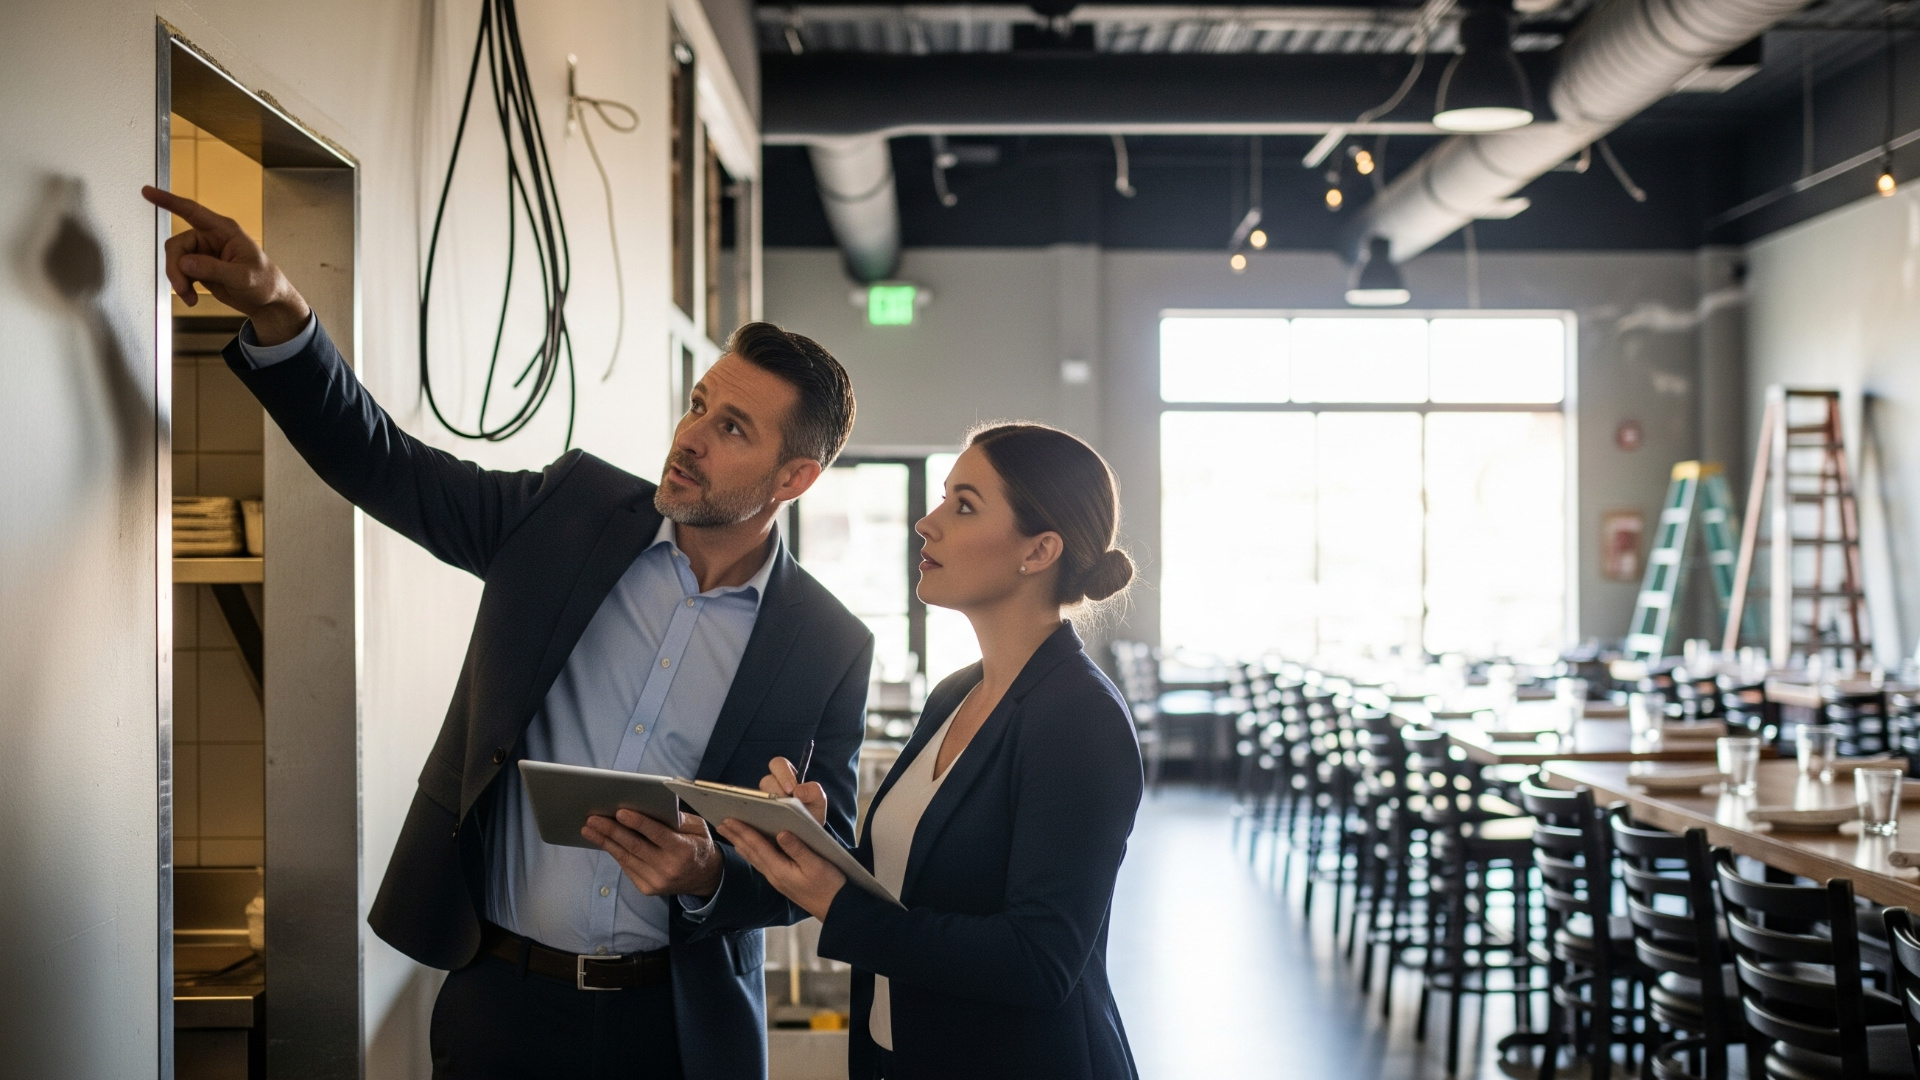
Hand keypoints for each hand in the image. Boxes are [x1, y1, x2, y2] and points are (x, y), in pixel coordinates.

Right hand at [140, 186, 310, 344]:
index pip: (192, 211)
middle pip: (178, 245)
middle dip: (175, 268)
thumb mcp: (243, 277)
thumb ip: (213, 269)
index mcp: (224, 231)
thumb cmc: (264, 283)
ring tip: (189, 297)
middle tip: (182, 288)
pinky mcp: (200, 268)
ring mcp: (204, 253)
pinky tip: (190, 297)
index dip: (168, 201)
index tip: (148, 192)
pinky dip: (182, 286)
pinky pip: (180, 272)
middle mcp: (211, 238)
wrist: (268, 301)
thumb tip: (185, 263)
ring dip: (178, 280)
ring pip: (176, 260)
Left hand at [582, 809, 723, 899]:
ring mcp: (657, 881)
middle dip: (611, 831)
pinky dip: (614, 852)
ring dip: (605, 842)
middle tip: (593, 819)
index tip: (620, 812)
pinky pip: (627, 867)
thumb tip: (654, 807)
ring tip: (589, 829)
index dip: (638, 823)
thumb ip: (680, 818)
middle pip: (635, 846)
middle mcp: (669, 868)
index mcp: (684, 850)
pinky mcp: (647, 888)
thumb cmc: (698, 845)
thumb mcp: (699, 828)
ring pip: (626, 858)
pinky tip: (603, 841)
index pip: (657, 834)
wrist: (704, 878)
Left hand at [714, 819, 845, 921]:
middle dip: (736, 836)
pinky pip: (761, 863)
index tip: (729, 819)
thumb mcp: (817, 864)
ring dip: (740, 844)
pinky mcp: (782, 880)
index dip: (743, 831)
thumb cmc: (829, 885)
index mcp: (781, 870)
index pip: (758, 846)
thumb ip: (798, 848)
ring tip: (729, 833)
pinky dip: (751, 852)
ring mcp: (777, 879)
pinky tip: (748, 849)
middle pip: (751, 852)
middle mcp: (774, 875)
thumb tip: (781, 832)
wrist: (836, 909)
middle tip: (720, 823)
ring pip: (754, 858)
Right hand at [759, 756, 827, 824]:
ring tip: (778, 816)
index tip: (791, 789)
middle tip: (784, 802)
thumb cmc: (811, 812)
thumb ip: (814, 792)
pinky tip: (769, 825)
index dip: (783, 774)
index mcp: (786, 776)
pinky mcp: (757, 815)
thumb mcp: (818, 801)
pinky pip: (753, 812)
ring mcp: (762, 800)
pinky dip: (759, 816)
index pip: (778, 764)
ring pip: (758, 796)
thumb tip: (798, 792)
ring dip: (768, 805)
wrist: (806, 833)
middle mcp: (772, 786)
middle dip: (775, 790)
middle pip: (766, 780)